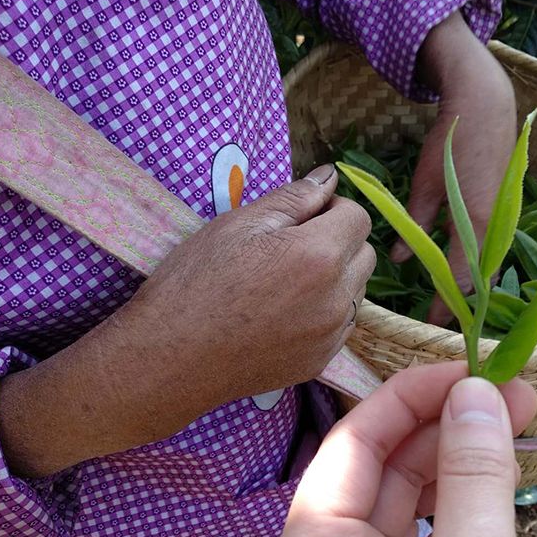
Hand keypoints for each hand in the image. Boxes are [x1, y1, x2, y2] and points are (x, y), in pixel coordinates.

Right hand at [120, 163, 374, 401]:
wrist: (171, 358)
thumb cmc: (196, 282)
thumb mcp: (239, 224)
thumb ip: (294, 197)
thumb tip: (330, 176)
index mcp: (319, 255)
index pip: (359, 218)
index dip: (332, 209)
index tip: (301, 217)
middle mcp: (336, 297)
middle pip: (365, 254)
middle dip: (339, 242)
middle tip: (291, 247)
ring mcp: (331, 334)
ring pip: (356, 290)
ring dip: (335, 278)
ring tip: (285, 282)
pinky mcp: (321, 361)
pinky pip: (341, 324)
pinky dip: (325, 311)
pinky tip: (285, 312)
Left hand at [267, 362, 536, 536]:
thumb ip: (471, 482)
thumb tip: (476, 391)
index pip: (352, 444)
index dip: (411, 396)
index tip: (471, 369)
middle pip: (383, 468)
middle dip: (447, 424)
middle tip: (510, 392)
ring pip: (410, 504)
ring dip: (461, 461)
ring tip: (513, 424)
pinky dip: (465, 507)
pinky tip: (498, 479)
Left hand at [390, 12, 517, 325]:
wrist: (487, 105)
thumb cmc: (451, 141)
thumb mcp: (425, 183)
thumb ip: (414, 223)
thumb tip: (401, 258)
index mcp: (475, 224)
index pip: (460, 280)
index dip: (446, 305)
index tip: (432, 325)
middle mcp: (496, 228)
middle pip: (479, 279)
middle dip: (460, 301)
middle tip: (439, 318)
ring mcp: (505, 218)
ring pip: (488, 265)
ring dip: (470, 284)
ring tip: (449, 301)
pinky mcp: (505, 209)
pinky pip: (492, 247)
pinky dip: (477, 263)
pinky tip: (461, 267)